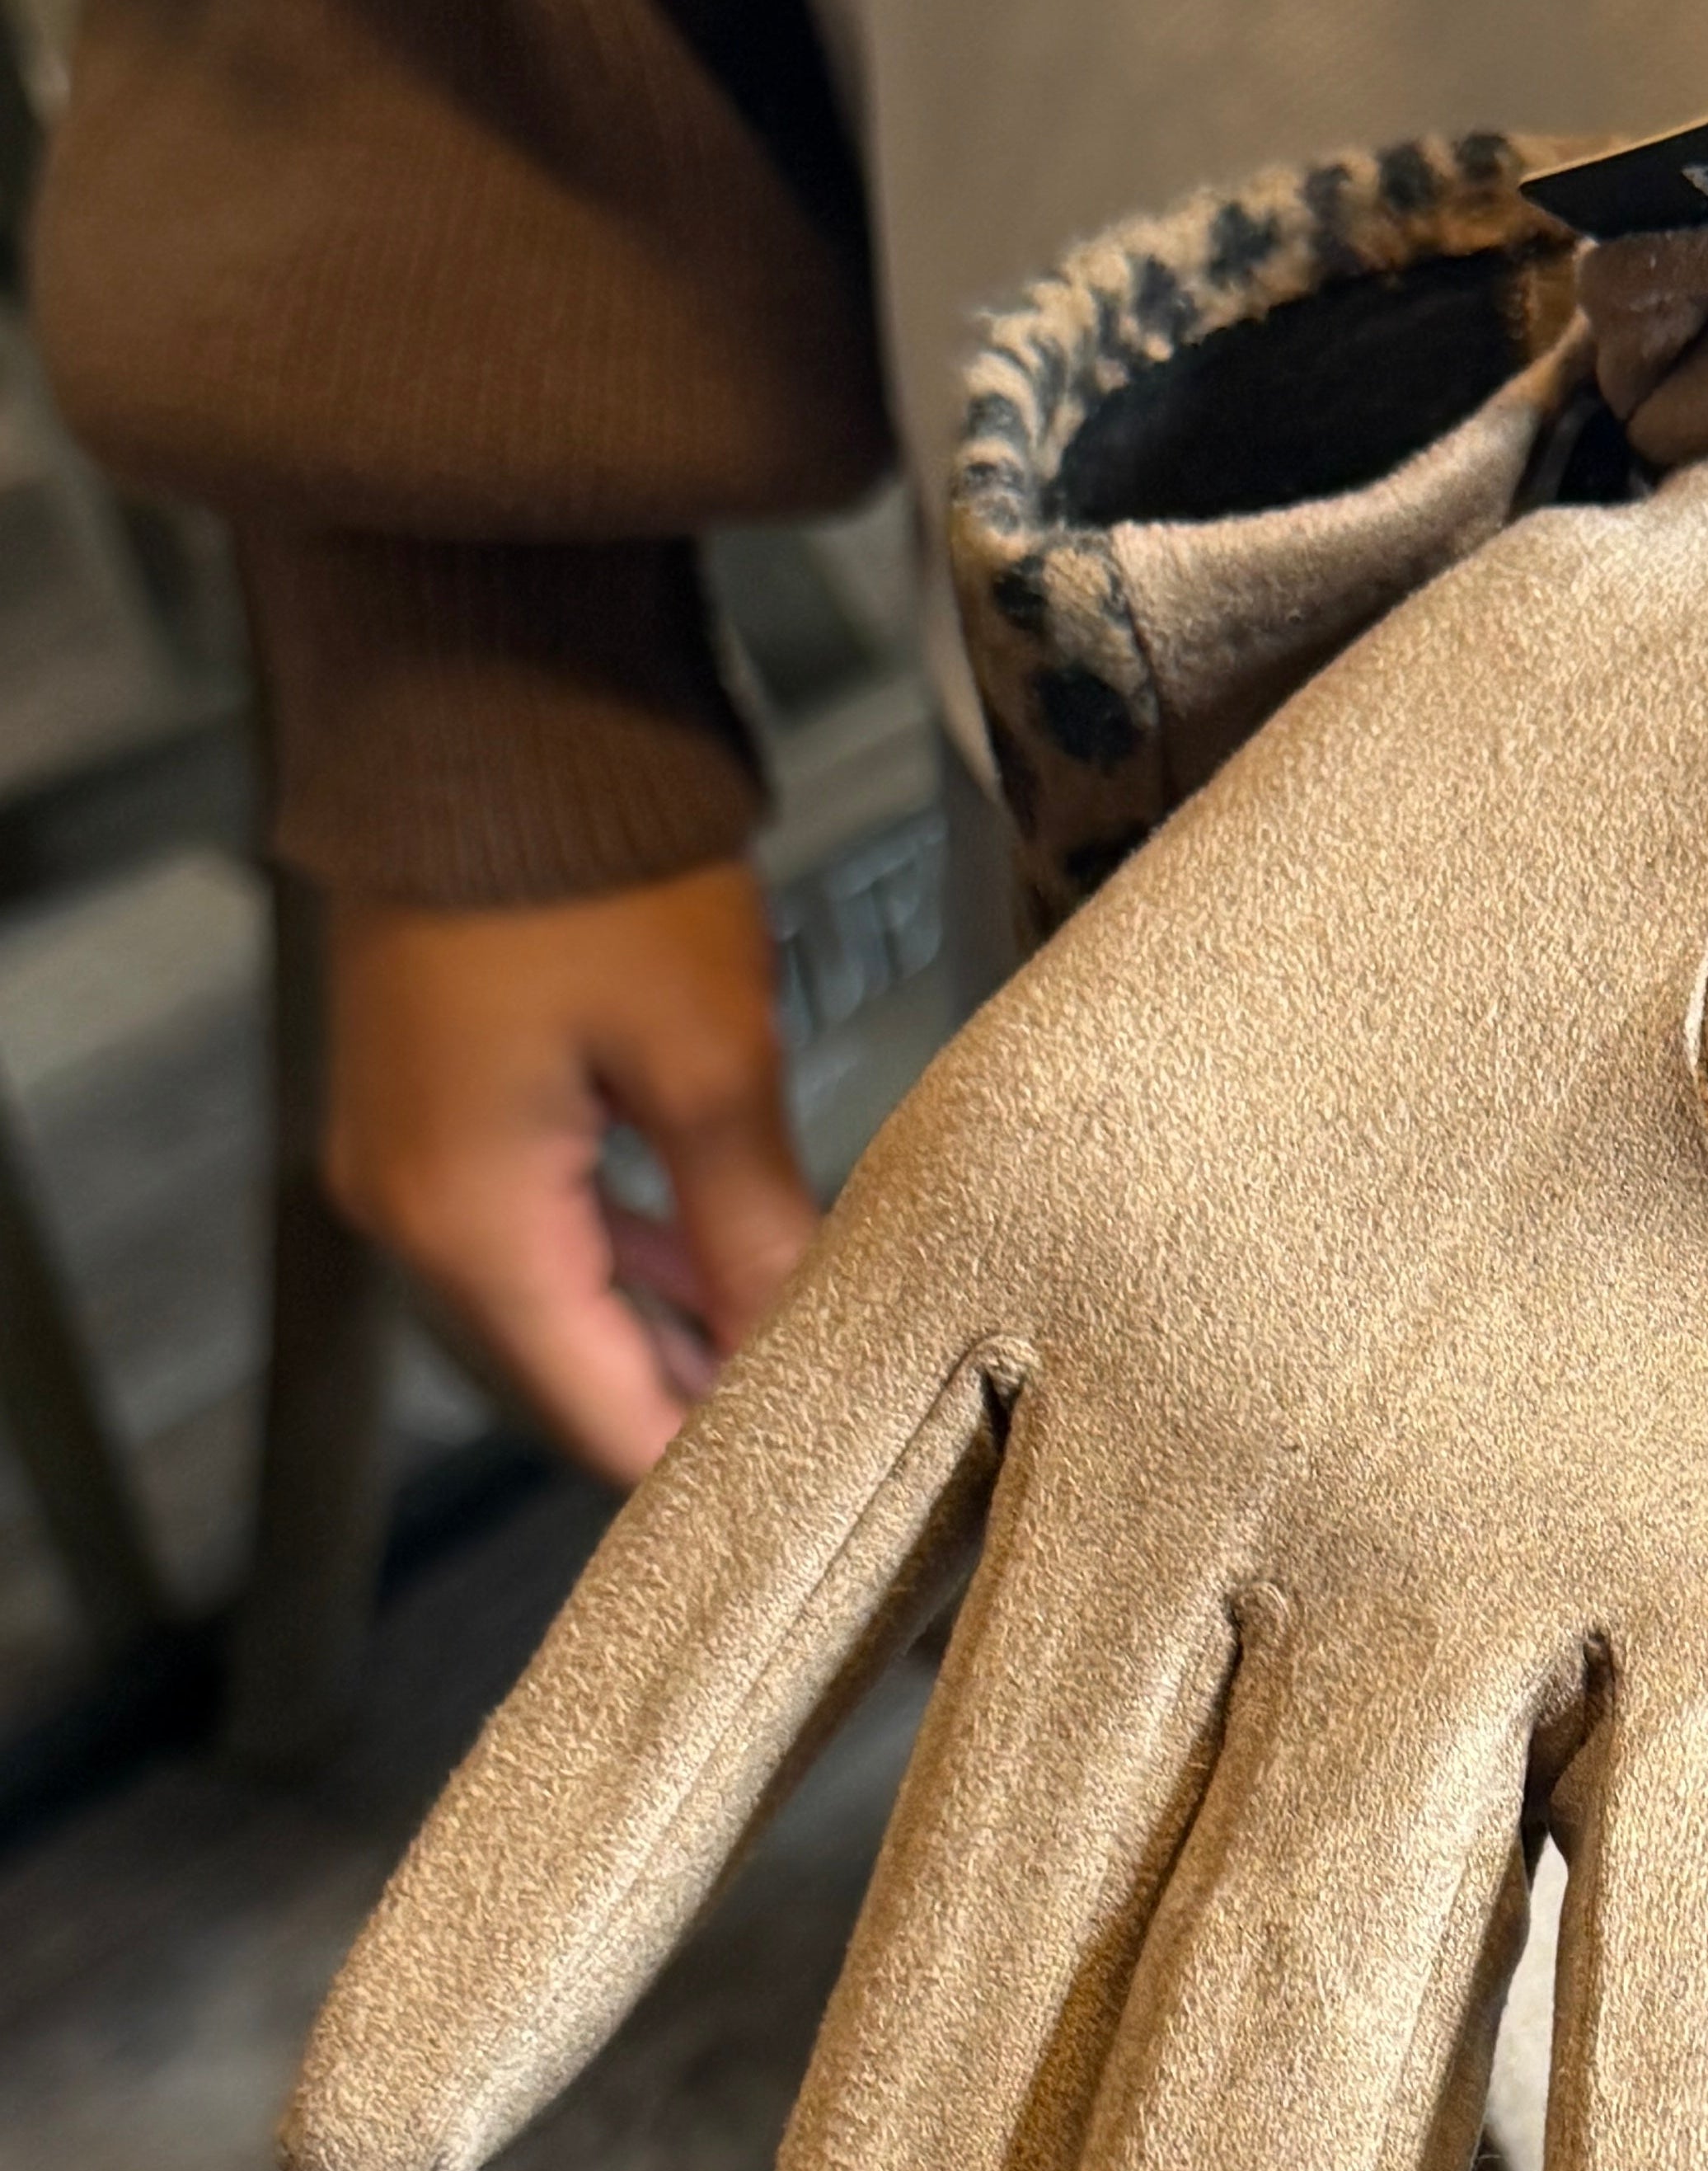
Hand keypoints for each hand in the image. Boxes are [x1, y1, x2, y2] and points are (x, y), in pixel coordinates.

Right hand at [322, 863, 818, 1483]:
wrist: (480, 688)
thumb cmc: (593, 865)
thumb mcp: (709, 1061)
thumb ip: (751, 1228)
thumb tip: (799, 1344)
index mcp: (469, 1221)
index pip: (594, 1414)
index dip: (706, 1461)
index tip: (819, 1482)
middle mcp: (413, 1207)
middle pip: (567, 1368)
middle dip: (695, 1395)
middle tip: (834, 1416)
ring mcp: (410, 1148)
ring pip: (553, 1294)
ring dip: (667, 1322)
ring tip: (795, 1342)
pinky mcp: (434, 1092)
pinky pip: (531, 1216)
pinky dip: (621, 1248)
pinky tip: (711, 1252)